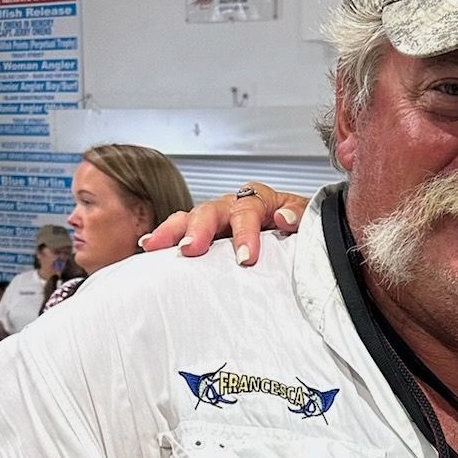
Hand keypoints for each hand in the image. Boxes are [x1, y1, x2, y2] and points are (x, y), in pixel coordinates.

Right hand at [140, 182, 307, 267]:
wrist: (295, 228)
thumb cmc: (298, 225)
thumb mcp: (308, 218)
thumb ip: (300, 215)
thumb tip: (285, 218)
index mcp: (259, 199)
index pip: (248, 211)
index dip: (245, 233)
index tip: (246, 258)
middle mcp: (232, 205)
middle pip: (211, 211)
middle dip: (200, 229)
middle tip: (191, 249)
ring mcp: (216, 218)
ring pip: (190, 218)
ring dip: (173, 231)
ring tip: (155, 245)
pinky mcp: (206, 232)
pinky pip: (182, 229)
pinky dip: (166, 236)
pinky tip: (149, 246)